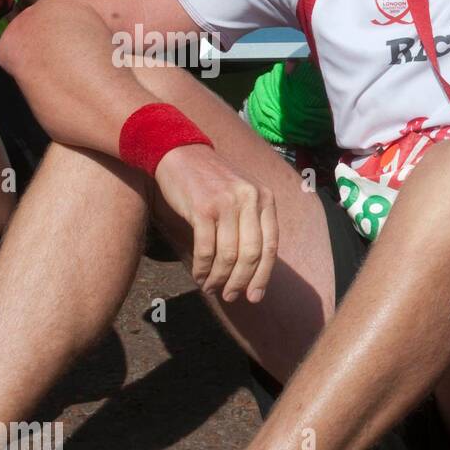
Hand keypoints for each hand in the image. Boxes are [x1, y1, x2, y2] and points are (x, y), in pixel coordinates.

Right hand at [153, 144, 277, 302]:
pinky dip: (203, 268)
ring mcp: (227, 203)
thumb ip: (252, 222)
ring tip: (212, 288)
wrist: (179, 153)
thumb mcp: (243, 193)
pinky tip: (200, 276)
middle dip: (241, 282)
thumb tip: (255, 267)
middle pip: (252, 254)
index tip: (256, 295)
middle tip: (231, 296)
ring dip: (220, 278)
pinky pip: (206, 249)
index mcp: (265, 198)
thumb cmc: (211, 180)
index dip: (264, 275)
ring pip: (229, 256)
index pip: (271, 246)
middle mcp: (250, 199)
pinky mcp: (203, 208)